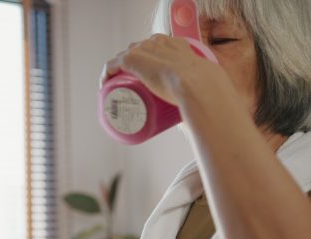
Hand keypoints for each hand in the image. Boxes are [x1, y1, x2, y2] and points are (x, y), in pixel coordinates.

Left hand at [101, 34, 224, 105]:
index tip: (148, 83)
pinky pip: (112, 65)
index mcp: (177, 45)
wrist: (197, 85)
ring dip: (119, 73)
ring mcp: (144, 49)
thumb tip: (198, 123)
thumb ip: (200, 102)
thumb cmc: (205, 91)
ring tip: (118, 91)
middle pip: (138, 53)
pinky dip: (107, 75)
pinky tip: (105, 87)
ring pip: (123, 59)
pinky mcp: (131, 58)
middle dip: (133, 69)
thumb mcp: (202, 91)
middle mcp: (158, 42)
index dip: (149, 64)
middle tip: (132, 90)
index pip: (157, 50)